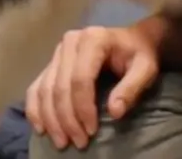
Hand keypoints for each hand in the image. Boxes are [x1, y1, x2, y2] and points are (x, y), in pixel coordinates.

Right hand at [25, 25, 159, 149]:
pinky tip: (41, 128)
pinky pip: (36, 88)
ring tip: (62, 142)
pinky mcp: (51, 63)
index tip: (92, 130)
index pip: (80, 79)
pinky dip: (35, 109)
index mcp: (93, 39)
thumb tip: (114, 112)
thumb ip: (132, 88)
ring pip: (45, 89)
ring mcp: (57, 52)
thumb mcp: (145, 68)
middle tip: (79, 142)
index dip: (83, 108)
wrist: (132, 40)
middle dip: (67, 119)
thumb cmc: (139, 54)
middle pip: (60, 86)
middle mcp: (70, 42)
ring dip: (51, 119)